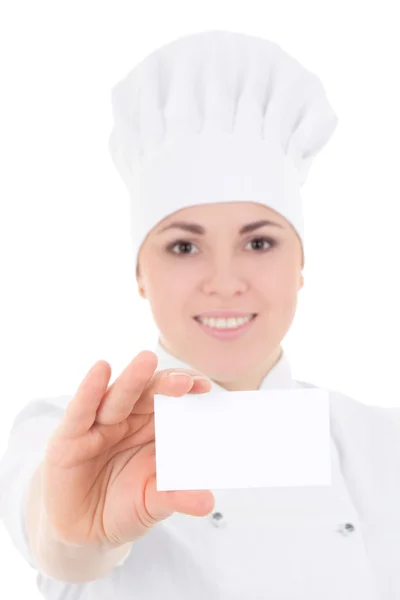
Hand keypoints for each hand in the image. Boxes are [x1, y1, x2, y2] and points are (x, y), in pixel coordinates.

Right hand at [42, 350, 213, 549]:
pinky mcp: (69, 436)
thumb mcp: (152, 503)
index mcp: (151, 428)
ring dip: (133, 379)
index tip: (206, 387)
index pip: (171, 401)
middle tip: (185, 381)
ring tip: (148, 360)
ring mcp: (98, 425)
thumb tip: (208, 503)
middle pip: (147, 393)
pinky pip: (81, 410)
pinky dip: (90, 390)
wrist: (81, 531)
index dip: (186, 390)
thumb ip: (175, 497)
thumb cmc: (122, 506)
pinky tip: (101, 369)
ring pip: (117, 397)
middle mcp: (127, 419)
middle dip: (165, 384)